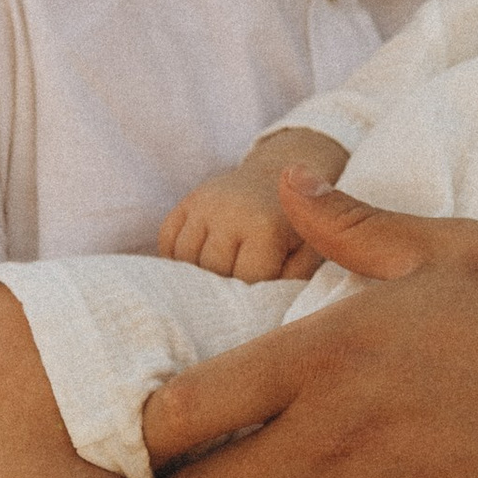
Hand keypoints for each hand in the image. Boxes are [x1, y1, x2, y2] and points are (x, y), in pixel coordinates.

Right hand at [158, 132, 344, 282]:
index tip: (264, 286)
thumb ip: (291, 281)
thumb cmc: (297, 224)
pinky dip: (177, 257)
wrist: (283, 174)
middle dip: (225, 284)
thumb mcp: (309, 252)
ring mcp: (204, 204)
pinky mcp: (188, 200)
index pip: (246, 281)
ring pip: (184, 258)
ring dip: (197, 273)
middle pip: (211, 272)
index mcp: (264, 226)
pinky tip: (197, 263)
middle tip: (239, 284)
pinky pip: (168, 240)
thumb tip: (259, 304)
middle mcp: (229, 211)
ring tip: (218, 276)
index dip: (255, 291)